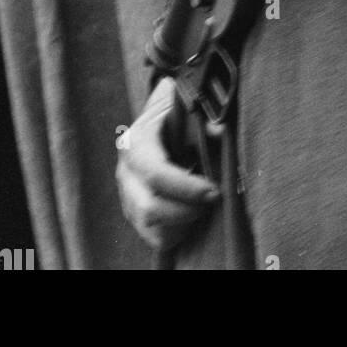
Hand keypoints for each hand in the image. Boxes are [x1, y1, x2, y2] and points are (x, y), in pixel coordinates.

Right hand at [116, 77, 218, 250]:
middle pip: (149, 209)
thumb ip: (206, 119)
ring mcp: (128, 195)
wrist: (164, 118)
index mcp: (136, 143)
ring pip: (151, 227)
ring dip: (183, 223)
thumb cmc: (180, 112)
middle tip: (214, 199)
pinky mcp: (135, 213)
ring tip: (204, 205)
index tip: (215, 191)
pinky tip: (193, 214)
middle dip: (187, 210)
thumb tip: (221, 130)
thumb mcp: (191, 108)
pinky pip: (154, 237)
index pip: (156, 175)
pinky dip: (177, 233)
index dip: (187, 188)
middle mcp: (125, 172)